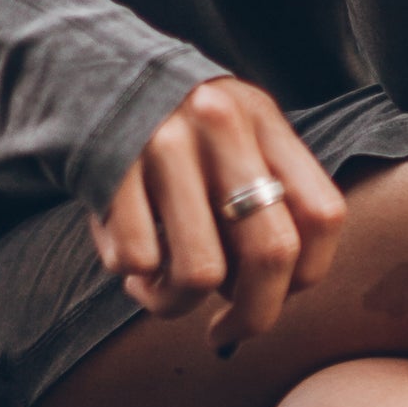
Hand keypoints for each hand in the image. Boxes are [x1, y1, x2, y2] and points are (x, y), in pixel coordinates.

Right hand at [90, 77, 345, 351]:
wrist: (85, 73)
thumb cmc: (172, 132)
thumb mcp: (233, 134)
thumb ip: (268, 193)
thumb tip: (279, 295)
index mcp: (262, 121)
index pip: (322, 216)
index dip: (306, 276)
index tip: (276, 298)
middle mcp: (222, 126)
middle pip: (270, 253)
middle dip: (252, 317)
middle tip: (226, 333)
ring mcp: (164, 144)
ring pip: (199, 272)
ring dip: (177, 304)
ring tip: (159, 292)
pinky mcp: (111, 167)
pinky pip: (138, 260)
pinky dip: (133, 277)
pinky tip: (129, 265)